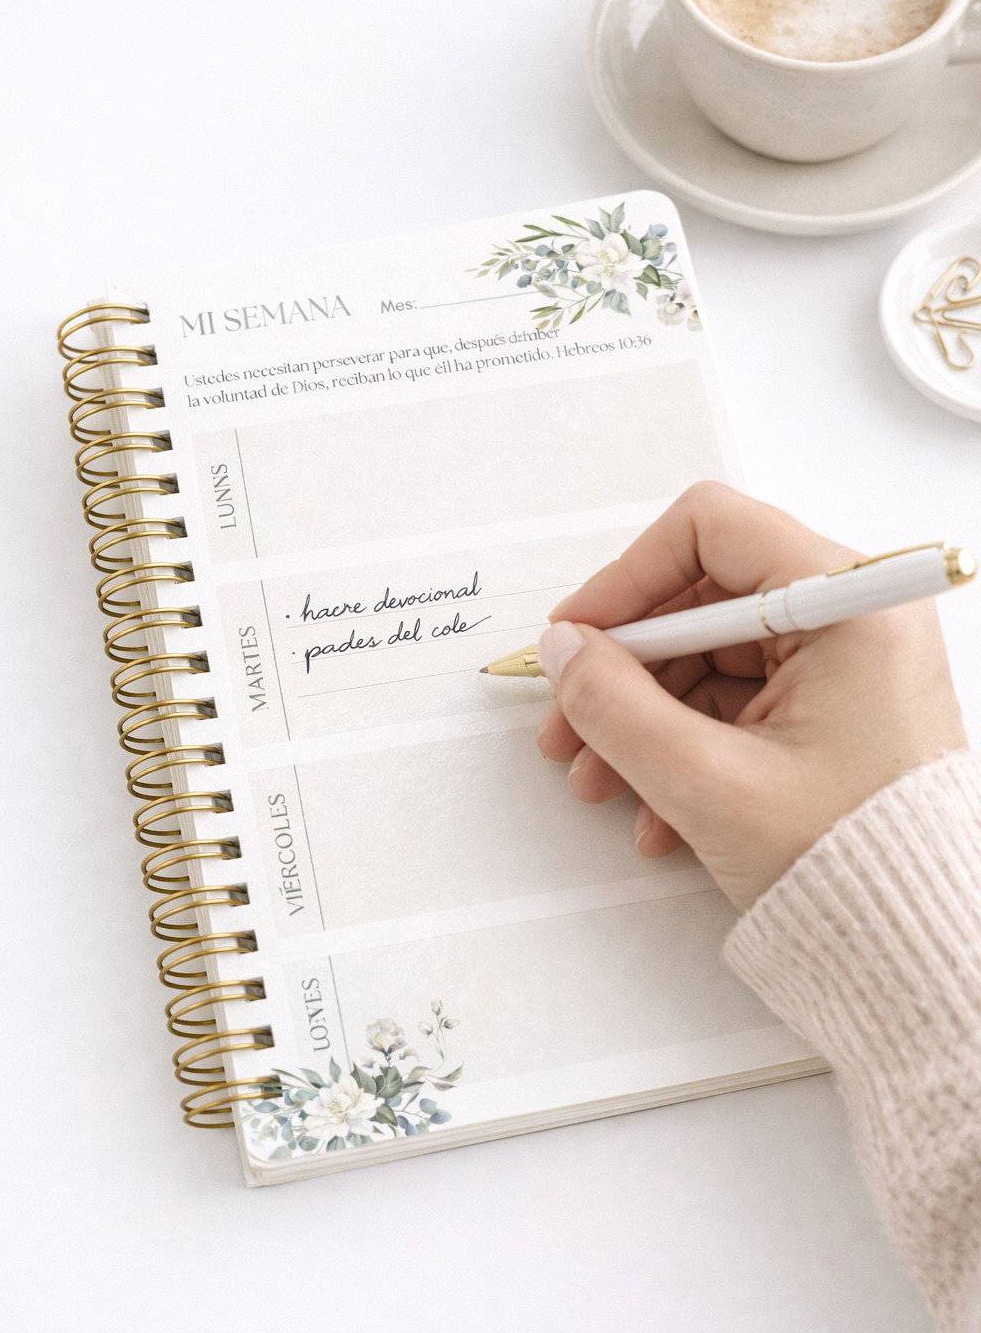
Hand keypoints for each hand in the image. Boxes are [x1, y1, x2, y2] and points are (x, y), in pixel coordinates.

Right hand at [536, 483, 967, 912]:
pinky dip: (687, 746)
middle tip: (567, 726)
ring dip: (643, 719)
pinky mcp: (836, 711)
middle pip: (702, 600)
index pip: (711, 531)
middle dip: (624, 669)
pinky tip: (657, 814)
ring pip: (711, 658)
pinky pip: (739, 703)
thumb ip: (615, 705)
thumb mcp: (708, 784)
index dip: (627, 579)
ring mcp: (846, 666)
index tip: (575, 635)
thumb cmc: (850, 867)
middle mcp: (854, 619)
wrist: (925, 956)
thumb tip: (563, 649)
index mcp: (848, 606)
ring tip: (601, 786)